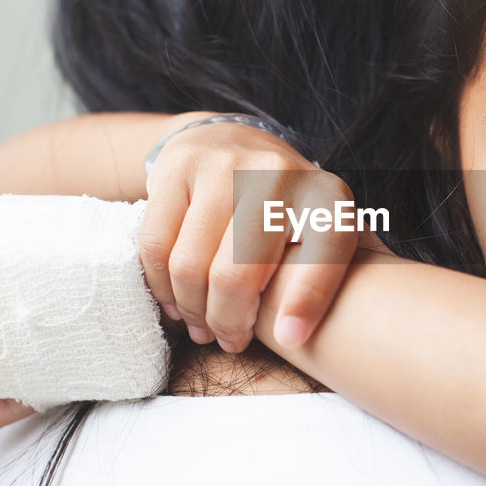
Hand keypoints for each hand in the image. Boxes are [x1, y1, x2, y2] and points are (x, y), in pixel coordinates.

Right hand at [141, 121, 358, 352]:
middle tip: (230, 341)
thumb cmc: (283, 209)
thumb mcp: (320, 230)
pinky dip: (161, 287)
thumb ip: (329, 272)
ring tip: (202, 327)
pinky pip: (157, 247)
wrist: (230, 144)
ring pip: (191, 266)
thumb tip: (326, 333)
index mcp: (326, 196)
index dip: (308, 300)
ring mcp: (223, 167)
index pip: (325, 249)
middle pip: (238, 275)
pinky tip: (176, 302)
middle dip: (229, 323)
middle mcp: (277, 175)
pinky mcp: (177, 169)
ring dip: (193, 311)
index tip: (290, 339)